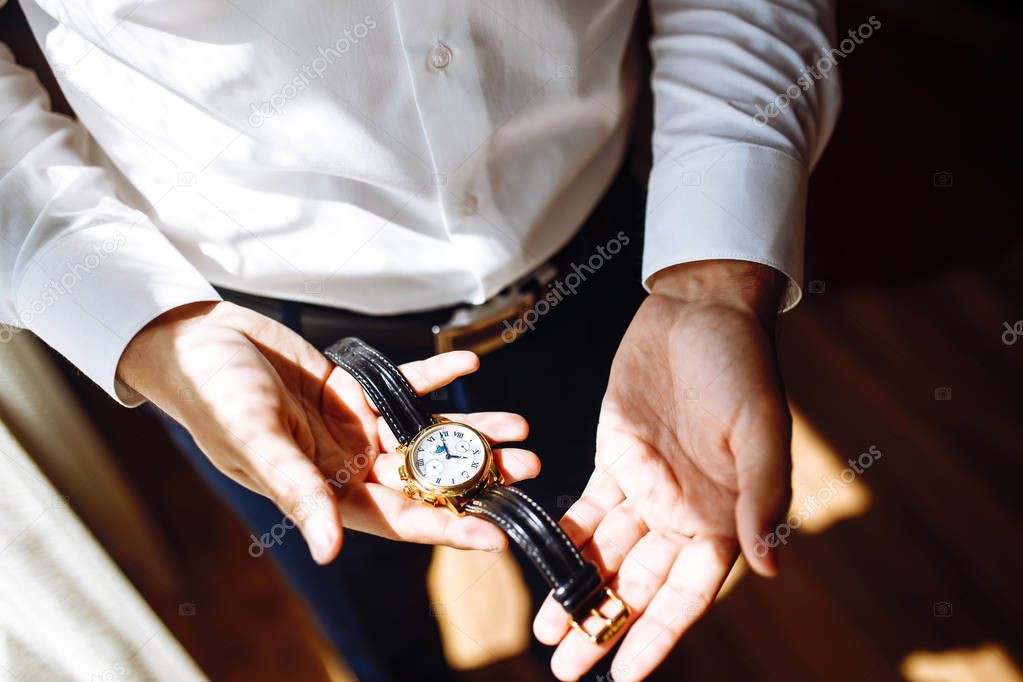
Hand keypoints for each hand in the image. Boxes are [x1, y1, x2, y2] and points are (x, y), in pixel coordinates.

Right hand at [117, 301, 539, 563]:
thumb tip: (329, 551)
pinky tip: (471, 367)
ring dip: (470, 431)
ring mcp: (353, 426)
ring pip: (425, 434)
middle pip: (426, 478)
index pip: (399, 519)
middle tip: (529, 467)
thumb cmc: (215, 397)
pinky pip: (405, 385)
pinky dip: (436, 377)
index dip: (449, 529)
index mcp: (325, 490)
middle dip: (477, 477)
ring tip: (519, 427)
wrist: (197, 341)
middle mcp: (346, 463)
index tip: (498, 535)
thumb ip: (297, 492)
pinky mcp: (354, 389)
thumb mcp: (257, 442)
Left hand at [533, 261, 791, 680]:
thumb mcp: (761, 429)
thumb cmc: (741, 365)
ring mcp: (645, 488)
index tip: (627, 674)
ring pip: (605, 555)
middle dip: (605, 627)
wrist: (699, 310)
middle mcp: (683, 511)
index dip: (658, 635)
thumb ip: (761, 498)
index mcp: (724, 515)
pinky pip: (584, 511)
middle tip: (566, 669)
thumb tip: (770, 569)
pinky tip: (541, 568)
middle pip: (639, 585)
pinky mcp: (614, 459)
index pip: (688, 593)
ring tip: (547, 635)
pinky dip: (563, 540)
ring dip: (577, 593)